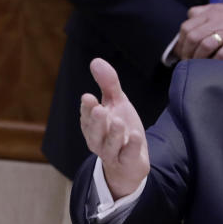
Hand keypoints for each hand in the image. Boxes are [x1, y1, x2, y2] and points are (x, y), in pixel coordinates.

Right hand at [79, 58, 149, 197]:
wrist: (130, 162)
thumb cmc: (119, 129)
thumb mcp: (116, 103)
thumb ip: (107, 84)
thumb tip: (95, 61)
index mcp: (92, 125)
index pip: (86, 116)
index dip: (87, 108)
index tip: (88, 98)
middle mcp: (99, 140)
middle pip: (94, 132)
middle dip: (96, 122)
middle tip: (99, 109)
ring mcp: (113, 153)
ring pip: (110, 145)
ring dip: (114, 134)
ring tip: (118, 122)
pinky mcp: (128, 161)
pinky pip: (128, 155)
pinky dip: (132, 146)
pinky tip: (136, 135)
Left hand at [173, 3, 222, 62]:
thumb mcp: (219, 10)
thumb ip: (202, 15)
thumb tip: (186, 26)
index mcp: (210, 12)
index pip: (186, 27)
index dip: (181, 43)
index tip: (181, 53)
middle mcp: (218, 19)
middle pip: (193, 37)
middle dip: (187, 53)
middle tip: (187, 62)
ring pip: (204, 45)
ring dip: (198, 58)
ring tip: (198, 65)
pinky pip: (222, 54)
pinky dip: (214, 61)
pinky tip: (213, 65)